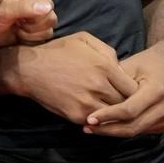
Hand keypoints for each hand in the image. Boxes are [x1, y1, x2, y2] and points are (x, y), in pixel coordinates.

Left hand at [0, 0, 55, 47]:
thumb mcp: (2, 11)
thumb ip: (24, 8)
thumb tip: (47, 7)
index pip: (48, 6)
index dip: (38, 18)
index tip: (21, 21)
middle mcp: (32, 5)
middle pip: (50, 19)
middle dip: (35, 28)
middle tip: (17, 27)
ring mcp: (30, 18)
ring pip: (47, 30)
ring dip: (33, 35)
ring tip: (16, 31)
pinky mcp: (27, 31)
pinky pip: (40, 38)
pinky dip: (31, 41)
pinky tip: (17, 36)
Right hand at [0, 32, 138, 125]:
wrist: (28, 69)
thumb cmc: (57, 51)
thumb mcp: (83, 39)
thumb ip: (107, 50)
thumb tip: (120, 67)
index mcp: (103, 66)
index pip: (133, 88)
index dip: (135, 91)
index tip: (130, 92)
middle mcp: (99, 85)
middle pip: (126, 103)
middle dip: (127, 104)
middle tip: (125, 104)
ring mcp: (88, 102)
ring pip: (114, 116)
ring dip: (114, 114)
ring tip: (113, 111)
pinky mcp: (77, 115)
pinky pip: (97, 123)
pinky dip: (100, 120)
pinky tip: (98, 115)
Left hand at [83, 45, 163, 137]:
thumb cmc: (144, 63)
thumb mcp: (128, 66)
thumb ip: (114, 82)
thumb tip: (92, 96)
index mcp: (157, 90)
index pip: (129, 110)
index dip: (108, 116)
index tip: (89, 118)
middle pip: (133, 126)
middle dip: (108, 128)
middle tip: (87, 127)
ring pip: (136, 131)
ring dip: (113, 132)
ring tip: (93, 128)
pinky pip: (141, 130)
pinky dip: (123, 129)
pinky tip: (107, 126)